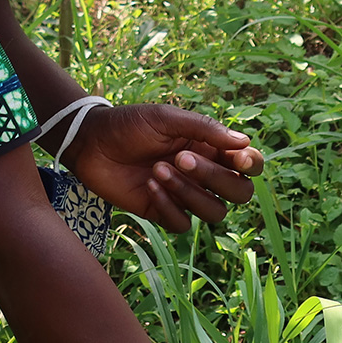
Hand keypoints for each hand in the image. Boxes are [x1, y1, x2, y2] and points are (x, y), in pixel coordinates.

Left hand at [64, 104, 263, 231]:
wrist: (90, 143)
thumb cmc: (129, 124)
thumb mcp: (165, 118)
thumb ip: (204, 129)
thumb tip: (244, 142)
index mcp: (210, 148)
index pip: (249, 165)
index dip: (251, 165)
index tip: (236, 158)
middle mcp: (203, 174)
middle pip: (238, 192)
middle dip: (216, 178)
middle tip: (182, 158)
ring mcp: (184, 195)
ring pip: (214, 212)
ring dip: (188, 192)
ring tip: (157, 169)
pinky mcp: (163, 212)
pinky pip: (183, 224)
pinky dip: (169, 206)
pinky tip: (148, 185)